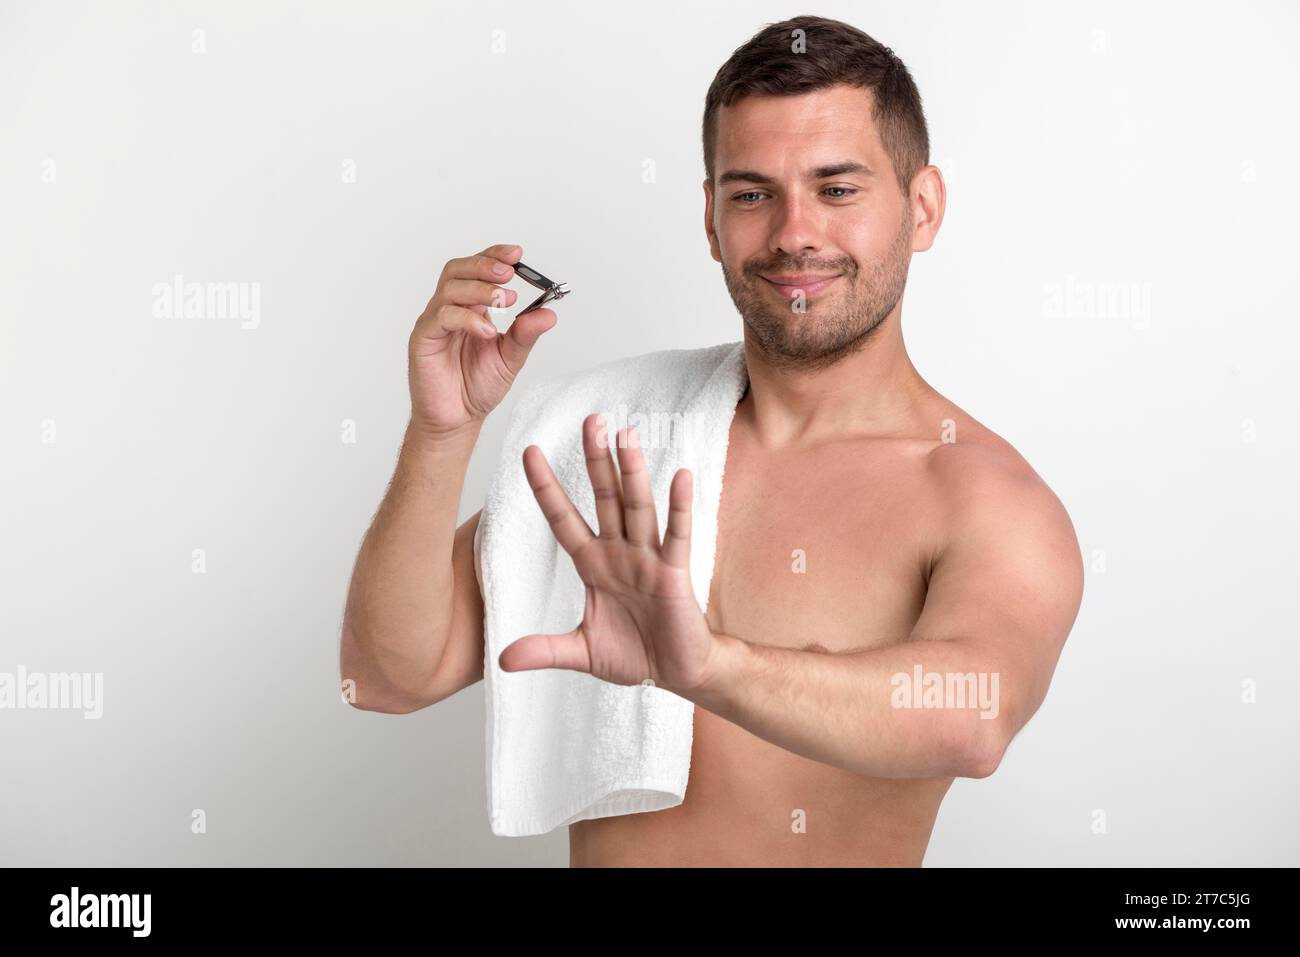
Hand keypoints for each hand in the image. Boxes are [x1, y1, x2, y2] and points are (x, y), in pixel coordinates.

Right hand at [408, 243, 555, 438]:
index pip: (478, 269)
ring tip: (505, 301)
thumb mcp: (510, 358)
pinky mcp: (423, 339)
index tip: (518, 254)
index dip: (495, 256)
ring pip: (450, 289)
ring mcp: (434, 322)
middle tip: (510, 272)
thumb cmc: (477, 387)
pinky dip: (467, 319)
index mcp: (470, 308)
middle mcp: (449, 309)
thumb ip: (526, 334)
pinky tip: (487, 331)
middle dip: (485, 266)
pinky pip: (442, 317)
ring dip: (479, 290)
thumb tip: (549, 313)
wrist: (457, 419)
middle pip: (459, 270)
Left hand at [498, 414, 719, 692]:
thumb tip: (502, 660)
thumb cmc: (633, 655)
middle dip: (596, 460)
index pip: (563, 518)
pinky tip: (680, 475)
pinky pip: (677, 535)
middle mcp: (619, 553)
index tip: (528, 452)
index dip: (546, 487)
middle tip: (590, 420)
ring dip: (632, 471)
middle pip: (604, 497)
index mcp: (592, 565)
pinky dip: (679, 507)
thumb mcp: (580, 651)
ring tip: (626, 434)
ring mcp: (648, 559)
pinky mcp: (674, 573)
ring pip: (637, 507)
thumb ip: (544, 650)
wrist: (676, 673)